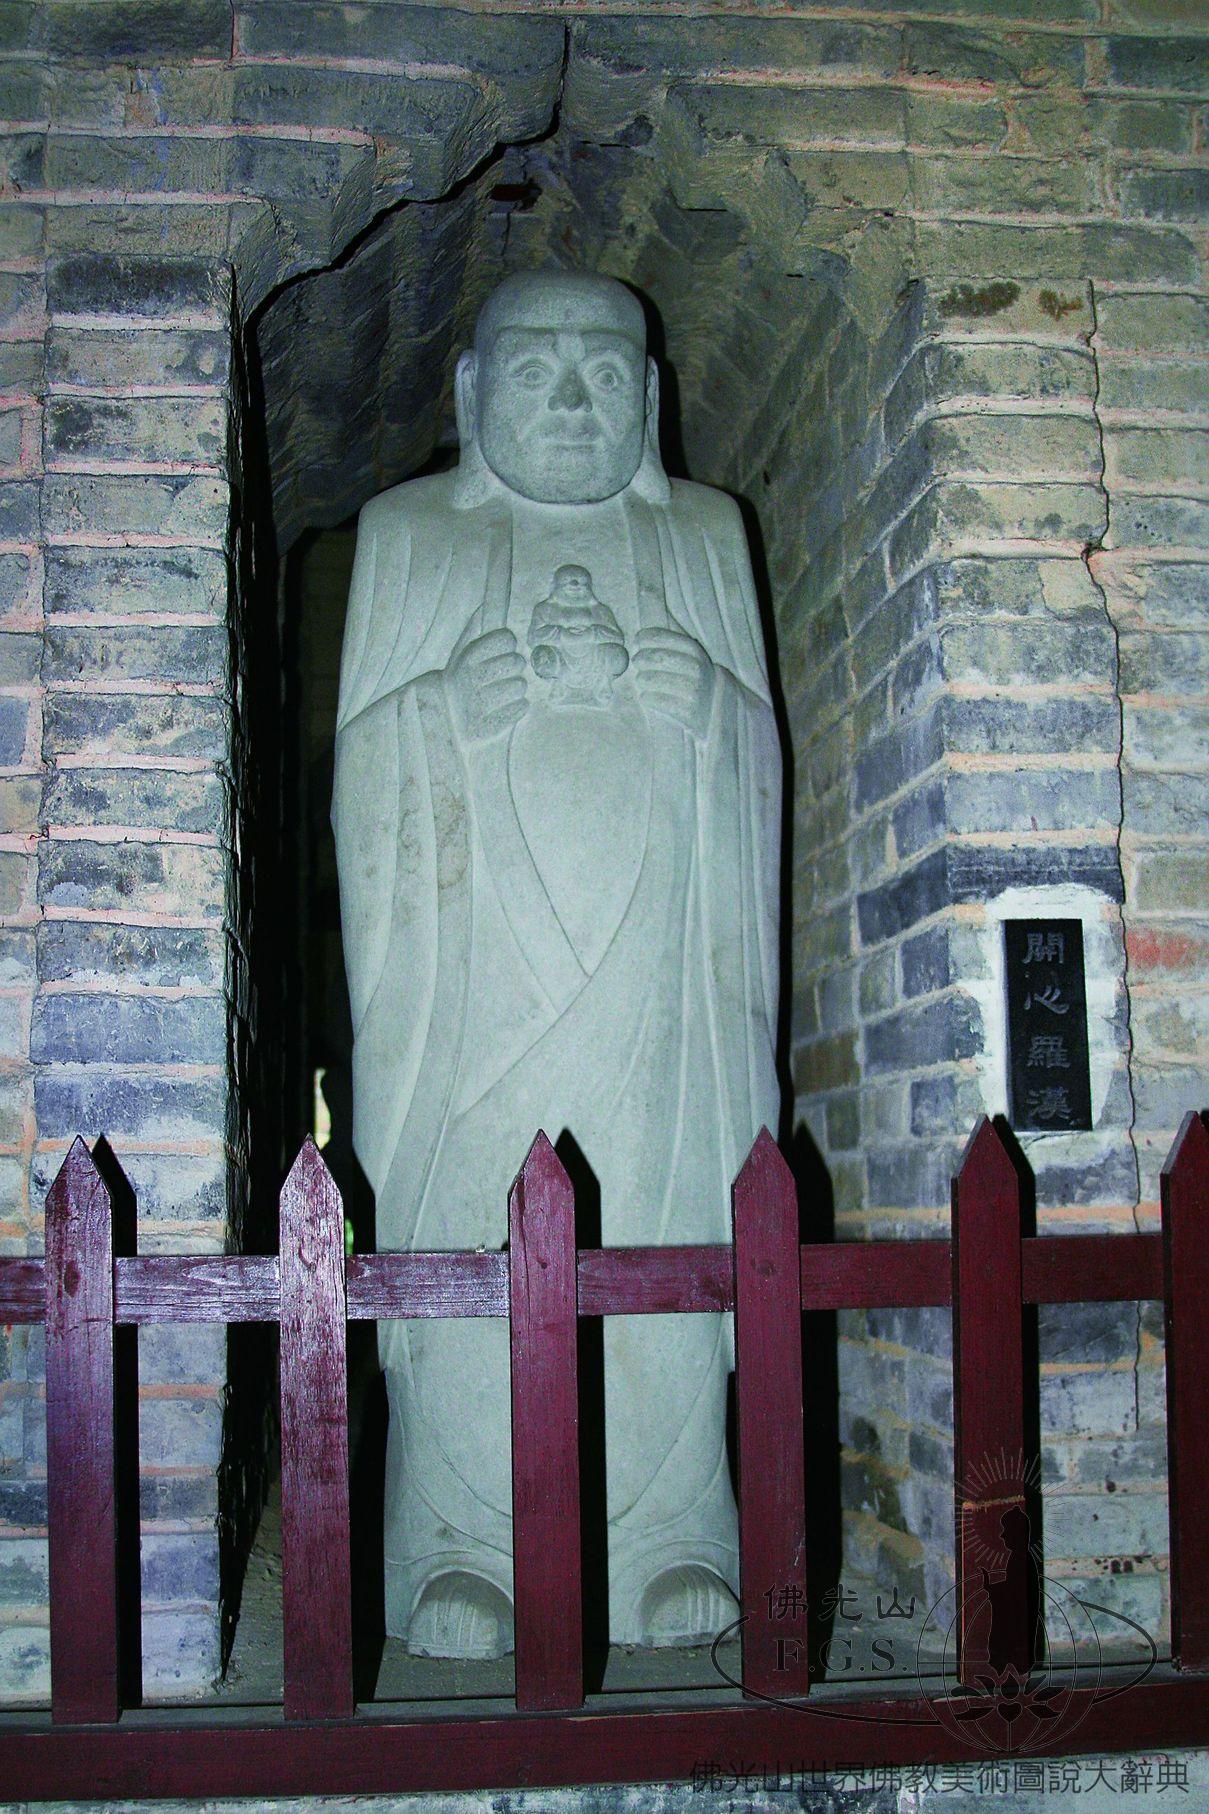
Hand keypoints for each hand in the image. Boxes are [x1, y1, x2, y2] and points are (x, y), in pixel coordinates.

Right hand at [445, 625, 527, 744]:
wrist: (440, 721)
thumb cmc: (456, 683)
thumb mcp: (458, 656)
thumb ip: (472, 632)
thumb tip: (484, 606)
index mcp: (467, 659)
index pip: (503, 638)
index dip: (508, 642)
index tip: (505, 649)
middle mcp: (472, 680)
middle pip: (515, 662)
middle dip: (516, 665)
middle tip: (509, 671)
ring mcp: (479, 705)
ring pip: (520, 686)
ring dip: (518, 687)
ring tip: (508, 690)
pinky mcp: (487, 727)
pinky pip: (520, 709)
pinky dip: (520, 706)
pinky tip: (510, 705)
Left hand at [631, 627, 714, 739]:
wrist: (716, 705)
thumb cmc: (694, 675)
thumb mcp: (690, 653)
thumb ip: (672, 636)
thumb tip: (647, 623)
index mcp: (694, 650)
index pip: (661, 637)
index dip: (644, 638)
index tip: (637, 642)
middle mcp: (695, 668)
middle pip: (656, 657)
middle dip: (640, 658)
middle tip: (636, 662)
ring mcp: (692, 690)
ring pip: (652, 679)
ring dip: (641, 678)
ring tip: (641, 679)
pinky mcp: (687, 710)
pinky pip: (657, 700)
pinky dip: (647, 697)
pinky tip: (646, 696)